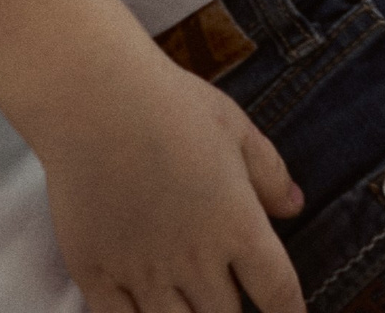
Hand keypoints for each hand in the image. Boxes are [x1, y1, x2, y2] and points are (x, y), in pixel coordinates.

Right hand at [38, 51, 304, 312]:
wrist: (90, 93)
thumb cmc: (166, 99)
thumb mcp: (232, 124)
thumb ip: (268, 170)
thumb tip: (295, 205)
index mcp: (236, 223)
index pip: (278, 292)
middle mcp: (194, 259)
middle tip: (225, 300)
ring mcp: (143, 271)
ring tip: (190, 308)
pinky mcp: (96, 272)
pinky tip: (143, 311)